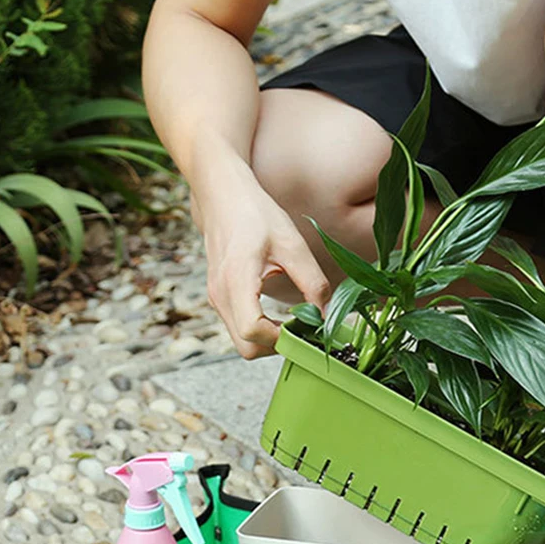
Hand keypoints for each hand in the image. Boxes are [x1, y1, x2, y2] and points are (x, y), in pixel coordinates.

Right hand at [195, 160, 328, 358]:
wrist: (222, 195)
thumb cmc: (255, 214)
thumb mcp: (293, 245)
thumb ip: (313, 284)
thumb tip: (327, 316)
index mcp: (236, 281)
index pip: (253, 331)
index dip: (280, 338)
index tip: (302, 327)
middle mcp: (221, 296)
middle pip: (246, 348)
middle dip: (276, 346)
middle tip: (301, 329)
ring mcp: (217, 299)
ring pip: (242, 342)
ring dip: (269, 339)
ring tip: (293, 320)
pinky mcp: (220, 298)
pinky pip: (240, 328)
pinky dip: (261, 330)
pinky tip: (279, 315)